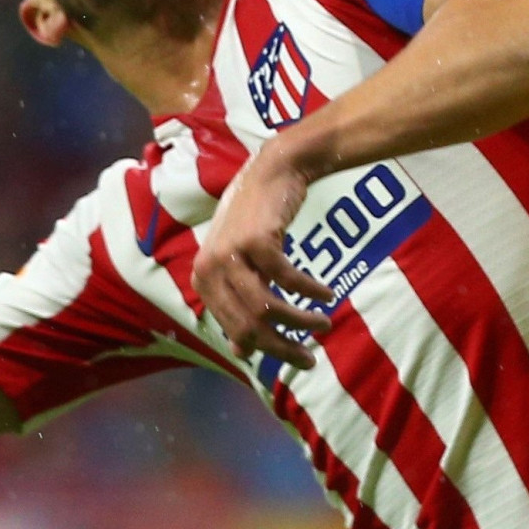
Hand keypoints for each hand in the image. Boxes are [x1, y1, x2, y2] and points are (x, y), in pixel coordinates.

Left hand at [194, 140, 341, 363]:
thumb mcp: (240, 264)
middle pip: (249, 325)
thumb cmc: (255, 219)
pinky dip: (310, 291)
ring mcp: (230, 254)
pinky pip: (287, 279)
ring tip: (324, 324)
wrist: (272, 170)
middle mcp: (209, 269)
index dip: (266, 349)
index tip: (295, 356)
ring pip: (266, 308)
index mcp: (202, 280)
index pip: (234, 330)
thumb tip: (241, 351)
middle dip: (283, 347)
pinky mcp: (256, 240)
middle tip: (309, 358)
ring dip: (300, 322)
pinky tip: (326, 295)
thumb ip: (236, 304)